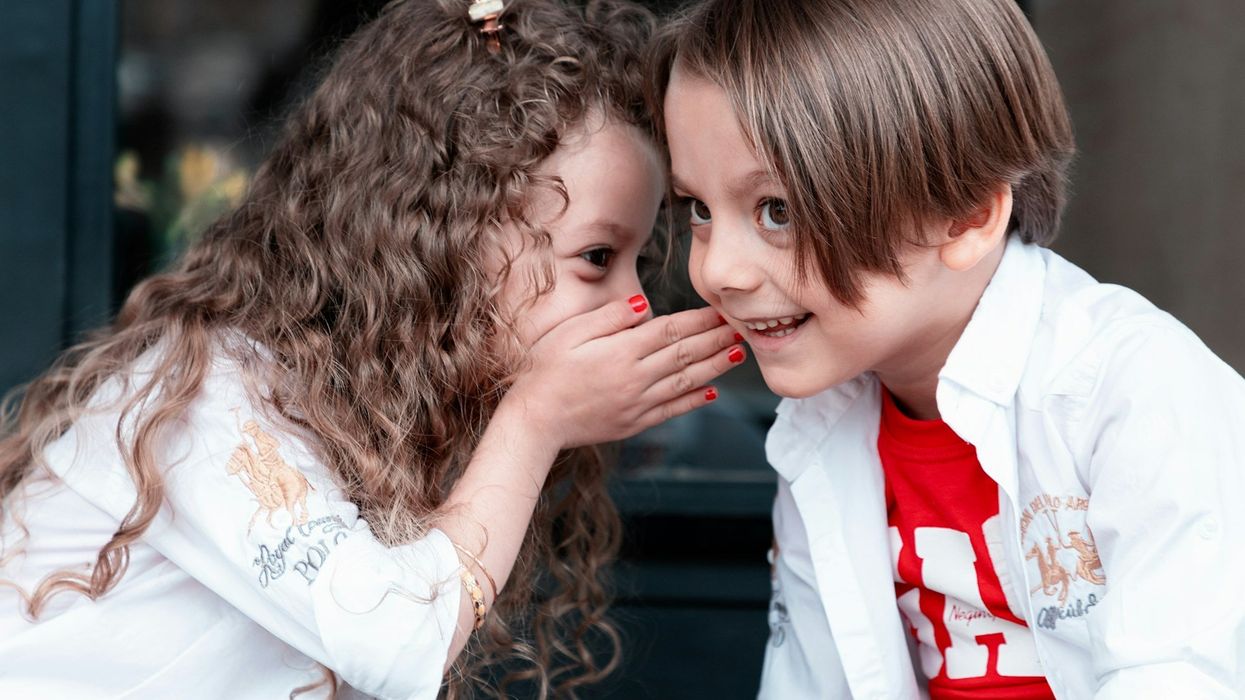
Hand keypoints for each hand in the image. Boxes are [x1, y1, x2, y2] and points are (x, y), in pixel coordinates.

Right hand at [503, 296, 744, 451]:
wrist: (535, 420)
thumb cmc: (544, 370)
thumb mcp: (570, 333)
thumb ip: (610, 318)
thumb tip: (645, 305)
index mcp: (621, 351)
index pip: (670, 330)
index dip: (699, 320)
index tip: (720, 311)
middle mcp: (636, 378)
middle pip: (685, 354)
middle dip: (716, 340)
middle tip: (742, 328)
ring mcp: (637, 403)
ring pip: (685, 381)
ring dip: (714, 368)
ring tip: (737, 355)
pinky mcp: (634, 423)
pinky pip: (672, 410)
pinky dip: (693, 401)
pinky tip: (711, 393)